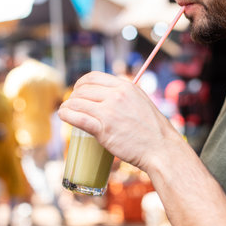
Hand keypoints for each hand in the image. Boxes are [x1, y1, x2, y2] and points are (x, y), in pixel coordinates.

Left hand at [58, 71, 179, 171]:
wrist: (161, 148)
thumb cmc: (153, 129)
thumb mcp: (141, 101)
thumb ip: (125, 95)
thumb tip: (108, 96)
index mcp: (125, 86)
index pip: (93, 77)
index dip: (81, 83)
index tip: (78, 91)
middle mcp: (116, 95)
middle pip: (83, 90)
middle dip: (73, 97)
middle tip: (72, 106)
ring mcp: (109, 111)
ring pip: (77, 103)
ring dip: (67, 106)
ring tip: (66, 112)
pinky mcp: (103, 129)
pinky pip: (77, 117)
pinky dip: (66, 115)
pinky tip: (63, 116)